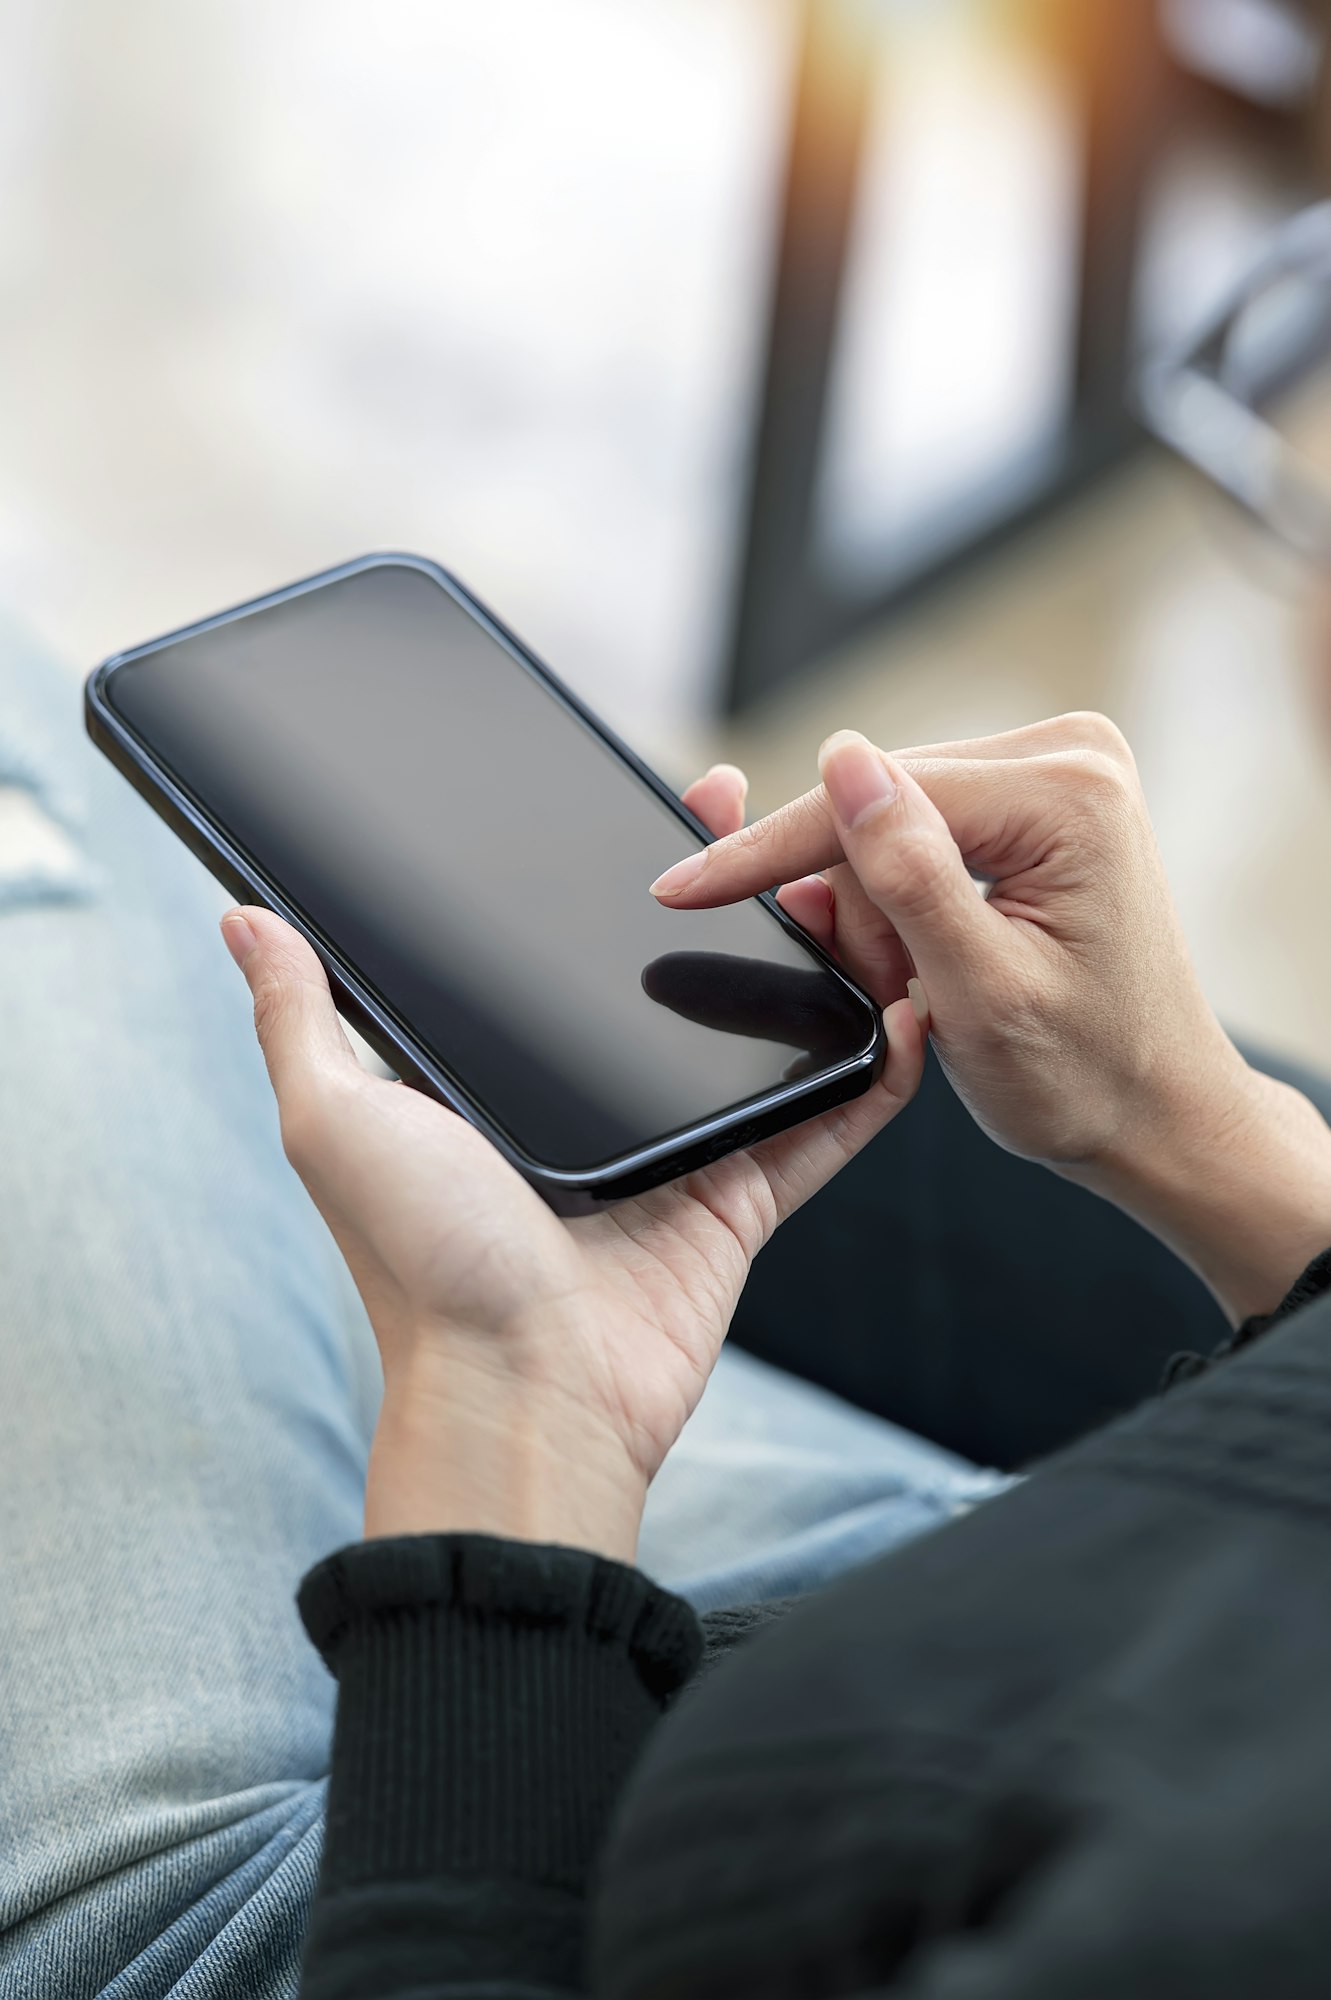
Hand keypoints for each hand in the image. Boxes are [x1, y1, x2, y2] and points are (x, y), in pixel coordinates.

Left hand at [221, 765, 926, 1561]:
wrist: (521, 1392)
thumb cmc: (421, 1261)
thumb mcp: (335, 1116)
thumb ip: (300, 1015)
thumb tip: (239, 915)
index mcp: (504, 1072)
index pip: (570, 942)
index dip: (619, 867)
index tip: (656, 793)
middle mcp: (591, 1100)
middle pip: (682, 974)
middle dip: (737, 893)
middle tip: (777, 814)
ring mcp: (671, 1147)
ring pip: (761, 1033)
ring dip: (811, 962)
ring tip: (853, 883)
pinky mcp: (738, 1199)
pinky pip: (820, 1124)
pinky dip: (871, 1075)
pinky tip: (911, 1009)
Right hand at [650, 714, 1330, 1321]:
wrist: (1159, 1116)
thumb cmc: (1085, 1077)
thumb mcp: (980, 992)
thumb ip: (908, 873)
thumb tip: (842, 758)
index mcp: (1068, 793)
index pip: (878, 795)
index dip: (771, 849)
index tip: (680, 885)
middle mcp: (1071, 756)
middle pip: (881, 798)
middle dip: (851, 899)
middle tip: (883, 987)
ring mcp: (1059, 772)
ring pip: (890, 816)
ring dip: (876, 906)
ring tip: (917, 984)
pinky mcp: (1041, 801)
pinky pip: (922, 827)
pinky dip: (900, 897)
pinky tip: (923, 953)